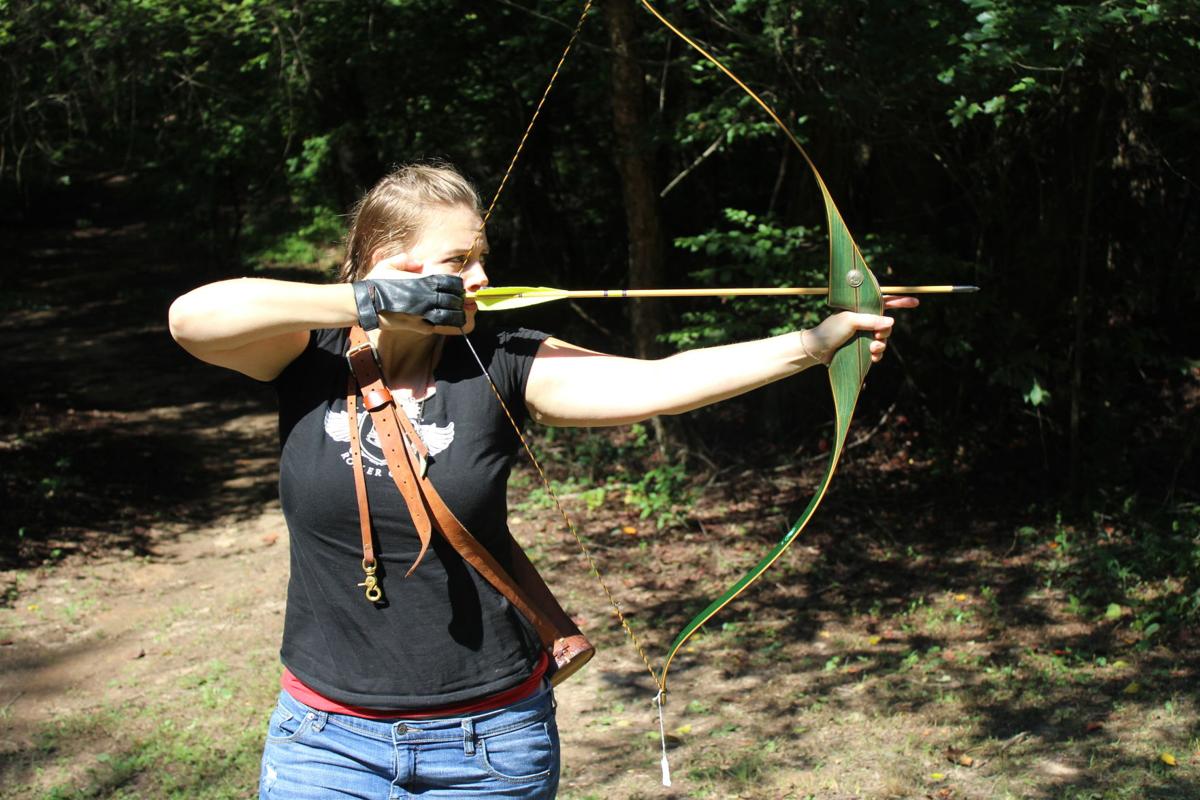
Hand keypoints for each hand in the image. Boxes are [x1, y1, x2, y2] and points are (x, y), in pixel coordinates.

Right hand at [352, 274, 464, 331]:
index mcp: (423, 280)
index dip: (456, 287)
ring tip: (457, 317)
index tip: (458, 289)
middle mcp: (427, 296)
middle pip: (453, 300)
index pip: (451, 283)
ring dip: (453, 316)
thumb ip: (405, 261)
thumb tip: (419, 263)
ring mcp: (423, 312)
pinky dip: (435, 326)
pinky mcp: (415, 325)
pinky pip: (432, 327)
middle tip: (461, 304)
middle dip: (458, 302)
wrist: (363, 302)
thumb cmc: (375, 282)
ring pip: (447, 316)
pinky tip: (435, 324)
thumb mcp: (388, 265)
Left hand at [803, 295, 917, 363]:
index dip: (900, 301)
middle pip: (886, 325)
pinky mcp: (861, 349)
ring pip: (882, 340)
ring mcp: (863, 336)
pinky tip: (872, 357)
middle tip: (876, 336)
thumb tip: (891, 322)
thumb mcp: (850, 321)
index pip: (884, 302)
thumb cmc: (830, 330)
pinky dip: (877, 355)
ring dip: (881, 345)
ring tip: (872, 348)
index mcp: (861, 309)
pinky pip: (876, 353)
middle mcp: (864, 321)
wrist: (817, 350)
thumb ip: (871, 321)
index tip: (915, 302)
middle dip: (885, 331)